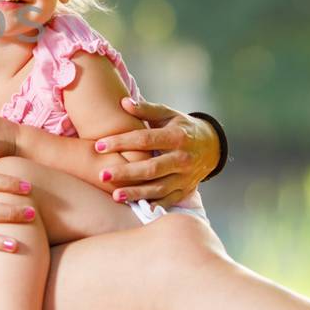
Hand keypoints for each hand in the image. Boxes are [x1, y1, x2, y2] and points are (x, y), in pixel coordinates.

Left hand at [92, 97, 219, 206]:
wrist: (211, 145)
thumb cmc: (181, 127)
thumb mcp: (168, 114)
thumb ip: (146, 109)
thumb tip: (124, 102)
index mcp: (176, 137)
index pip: (144, 140)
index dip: (121, 143)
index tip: (98, 146)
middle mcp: (182, 158)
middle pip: (151, 168)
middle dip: (125, 172)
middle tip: (102, 174)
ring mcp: (185, 177)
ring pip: (159, 188)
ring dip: (137, 193)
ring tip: (115, 195)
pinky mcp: (186, 189)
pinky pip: (169, 200)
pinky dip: (154, 205)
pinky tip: (136, 206)